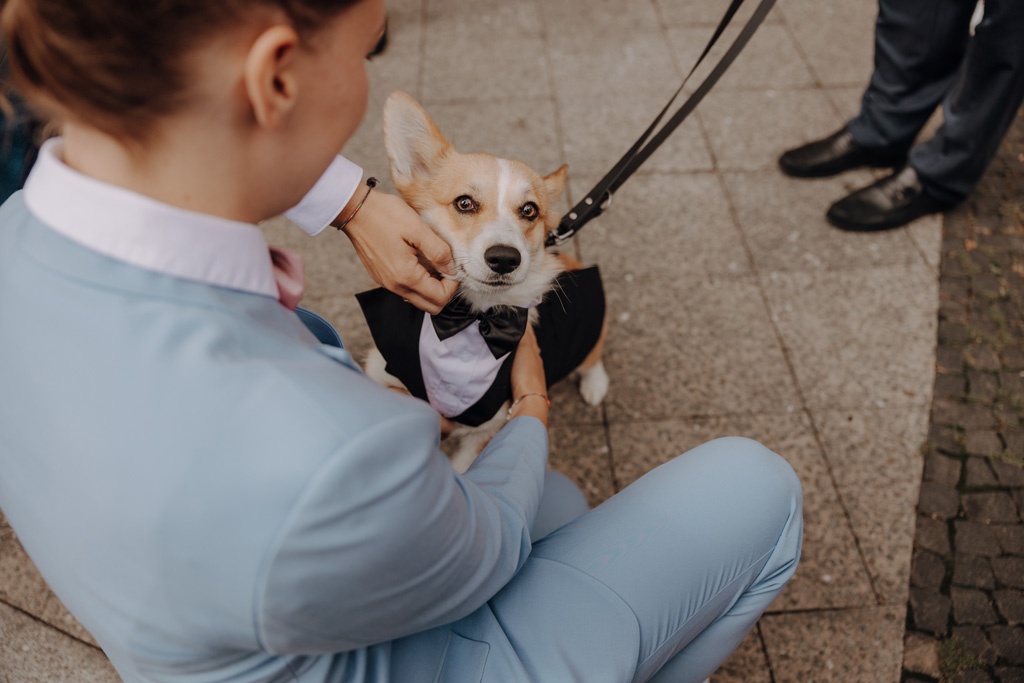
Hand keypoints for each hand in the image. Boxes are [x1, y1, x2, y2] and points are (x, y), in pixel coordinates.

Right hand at [338, 189, 457, 313]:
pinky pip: (405, 289)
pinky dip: (416, 281)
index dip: (452, 285)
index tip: (452, 266)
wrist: (354, 210)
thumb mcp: (417, 228)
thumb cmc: (384, 215)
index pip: (440, 298)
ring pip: (418, 298)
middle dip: (443, 290)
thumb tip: (451, 269)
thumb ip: (438, 251)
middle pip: (430, 306)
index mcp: (406, 276)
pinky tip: (416, 259)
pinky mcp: (381, 277)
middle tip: (445, 267)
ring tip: (431, 261)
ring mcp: (386, 283)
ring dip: (430, 286)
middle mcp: (395, 286)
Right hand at [509, 325, 547, 424]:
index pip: (530, 336)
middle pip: (529, 347)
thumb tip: (523, 321)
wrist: (529, 400)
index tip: (521, 318)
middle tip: (516, 330)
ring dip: (520, 352)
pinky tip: (513, 366)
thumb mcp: (524, 350)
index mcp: (535, 353)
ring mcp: (531, 375)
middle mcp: (536, 363)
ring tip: (512, 346)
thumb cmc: (527, 374)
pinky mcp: (525, 385)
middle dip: (523, 339)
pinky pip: (521, 369)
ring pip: (526, 359)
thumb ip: (523, 336)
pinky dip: (517, 363)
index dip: (526, 327)